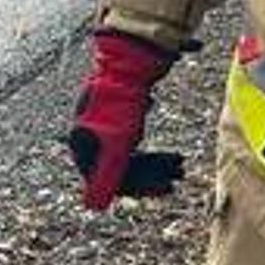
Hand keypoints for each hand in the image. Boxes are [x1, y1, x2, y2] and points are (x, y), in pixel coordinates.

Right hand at [67, 30, 183, 210]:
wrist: (130, 59)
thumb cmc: (122, 99)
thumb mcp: (118, 141)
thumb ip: (107, 175)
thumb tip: (93, 205)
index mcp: (83, 144)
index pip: (107, 180)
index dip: (138, 189)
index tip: (165, 191)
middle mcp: (90, 138)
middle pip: (120, 170)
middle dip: (151, 176)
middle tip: (178, 178)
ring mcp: (103, 128)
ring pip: (129, 158)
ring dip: (156, 165)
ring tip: (180, 164)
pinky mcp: (116, 119)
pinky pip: (133, 145)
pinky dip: (152, 152)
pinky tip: (169, 152)